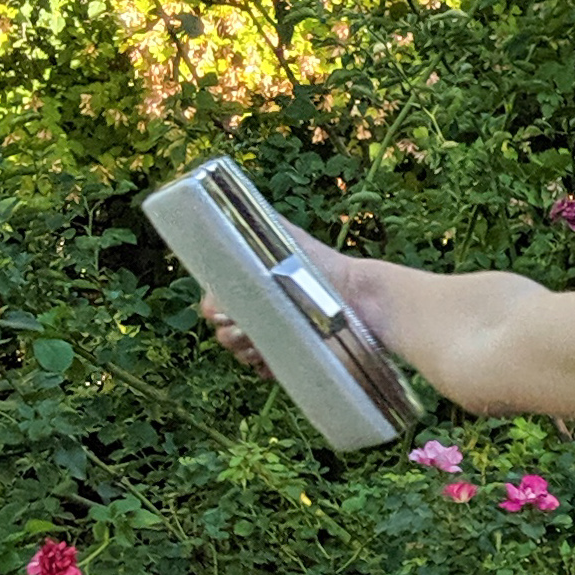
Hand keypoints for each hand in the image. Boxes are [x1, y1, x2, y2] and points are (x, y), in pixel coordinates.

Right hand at [193, 223, 386, 372]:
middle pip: (223, 331)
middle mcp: (257, 311)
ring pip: (240, 352)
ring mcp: (273, 336)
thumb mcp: (286, 238)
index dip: (214, 308)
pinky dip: (262, 368)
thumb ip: (258, 224)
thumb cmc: (323, 265)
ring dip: (242, 352)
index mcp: (249, 285)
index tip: (223, 311)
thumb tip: (230, 204)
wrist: (360, 298)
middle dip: (228, 334)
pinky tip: (267, 362)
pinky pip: (264, 369)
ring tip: (256, 346)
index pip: (214, 303)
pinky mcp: (290, 357)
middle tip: (242, 331)